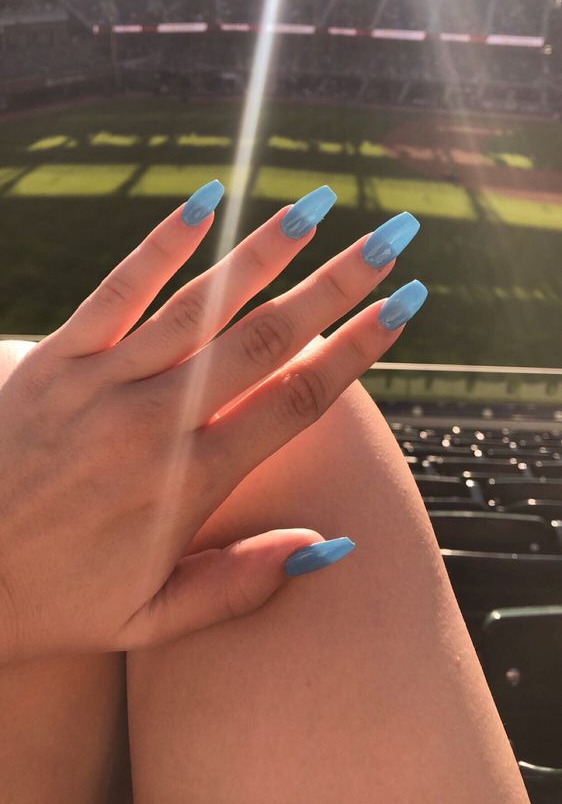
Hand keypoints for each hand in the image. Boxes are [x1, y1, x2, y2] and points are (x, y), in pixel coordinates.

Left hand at [0, 183, 424, 660]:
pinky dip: (164, 246)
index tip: (404, 306)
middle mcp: (158, 422)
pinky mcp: (56, 359)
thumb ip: (243, 584)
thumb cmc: (56, 601)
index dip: (357, 350)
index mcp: (190, 481)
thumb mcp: (152, 620)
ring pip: (202, 305)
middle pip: (265, 340)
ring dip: (266, 252)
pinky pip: (119, 290)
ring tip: (318, 206)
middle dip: (335, 286)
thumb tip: (333, 547)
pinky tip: (206, 202)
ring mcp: (105, 383)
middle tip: (389, 239)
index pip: (296, 402)